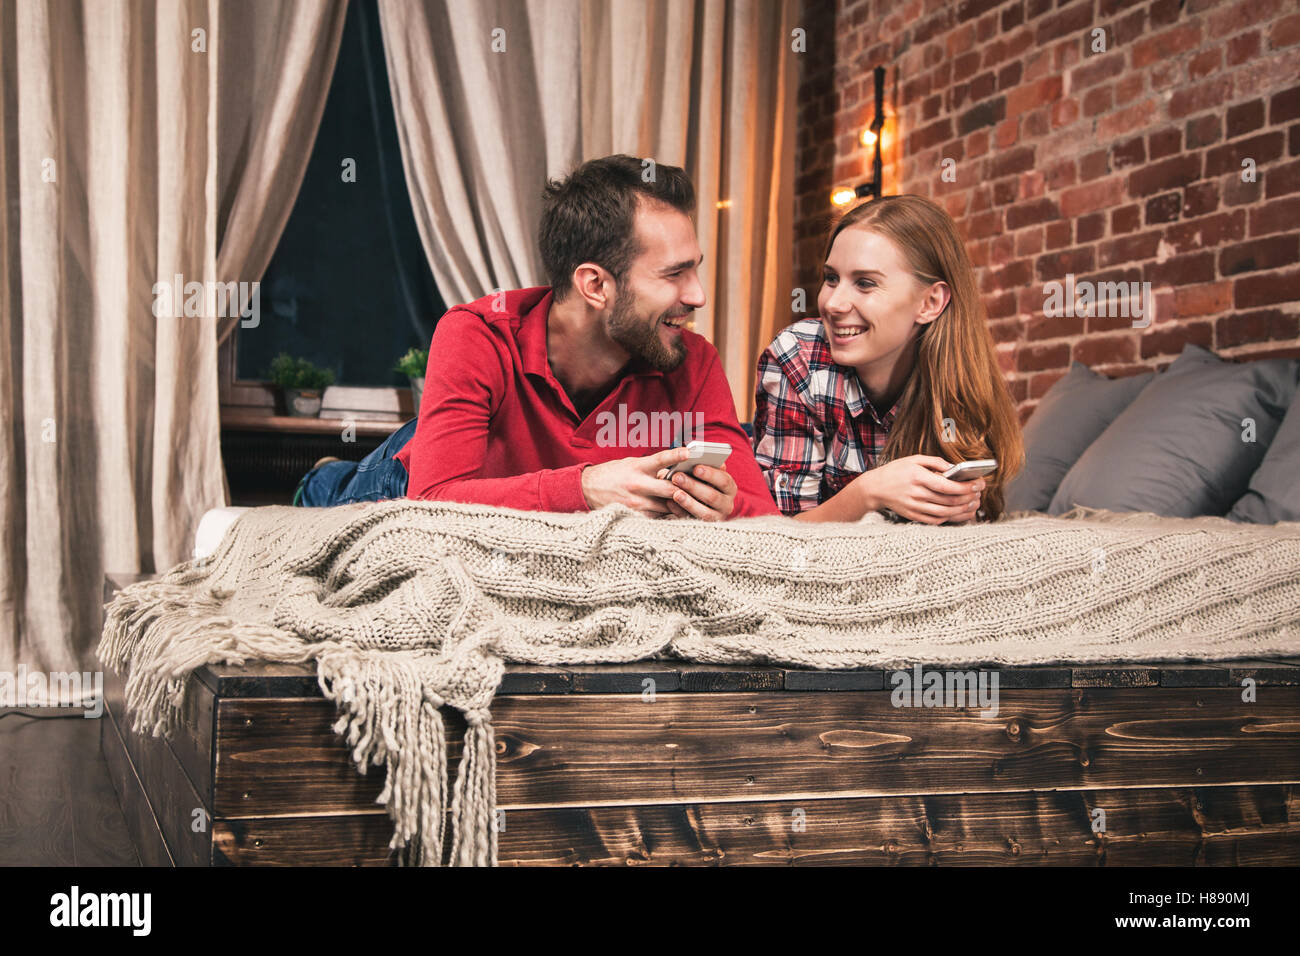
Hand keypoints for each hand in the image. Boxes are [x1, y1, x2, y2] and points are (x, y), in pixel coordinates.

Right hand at [581, 448, 697, 515]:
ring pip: (667, 506)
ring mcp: (636, 503)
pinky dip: (668, 515)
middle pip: (670, 489)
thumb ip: (651, 467)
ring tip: (693, 502)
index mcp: (637, 467)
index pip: (660, 460)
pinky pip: (658, 517)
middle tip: (700, 488)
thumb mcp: (631, 464)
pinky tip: (677, 513)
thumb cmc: (612, 474)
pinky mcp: (634, 515)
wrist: (587, 488)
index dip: (676, 455)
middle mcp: (638, 485)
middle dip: (686, 489)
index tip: (689, 452)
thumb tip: (674, 470)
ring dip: (680, 504)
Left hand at [653, 458, 737, 521]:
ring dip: (688, 502)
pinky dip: (680, 512)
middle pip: (712, 497)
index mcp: (729, 488)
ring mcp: (716, 518)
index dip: (710, 474)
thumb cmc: (703, 483)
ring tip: (675, 493)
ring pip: (704, 513)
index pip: (723, 480)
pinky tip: (670, 503)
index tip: (695, 467)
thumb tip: (688, 459)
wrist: (704, 505)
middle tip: (677, 477)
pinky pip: (691, 521)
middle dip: (694, 486)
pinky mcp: (703, 528)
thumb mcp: (707, 475)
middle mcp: (726, 504)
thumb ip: (701, 467)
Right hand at [854, 455, 984, 525]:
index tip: (978, 484)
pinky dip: (951, 518)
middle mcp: (917, 494)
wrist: (875, 488)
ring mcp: (915, 507)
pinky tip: (960, 513)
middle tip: (979, 494)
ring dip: (964, 510)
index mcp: (918, 477)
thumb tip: (954, 467)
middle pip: (950, 500)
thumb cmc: (895, 471)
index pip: (948, 485)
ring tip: (974, 504)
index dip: (966, 486)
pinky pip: (937, 520)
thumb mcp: (913, 459)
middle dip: (969, 497)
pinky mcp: (914, 516)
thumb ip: (935, 461)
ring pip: (946, 513)